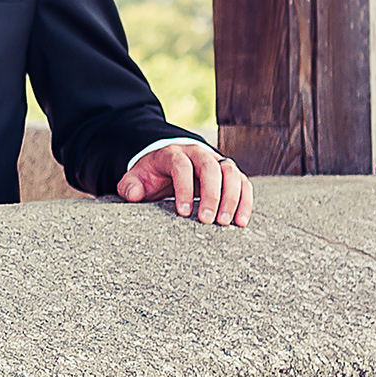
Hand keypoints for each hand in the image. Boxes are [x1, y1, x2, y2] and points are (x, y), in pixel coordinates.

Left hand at [119, 142, 250, 226]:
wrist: (167, 161)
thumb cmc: (152, 174)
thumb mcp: (136, 178)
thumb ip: (130, 185)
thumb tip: (134, 194)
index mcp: (173, 153)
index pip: (181, 166)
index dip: (184, 188)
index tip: (183, 212)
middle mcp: (198, 153)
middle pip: (210, 167)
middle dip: (211, 194)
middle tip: (207, 221)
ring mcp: (216, 161)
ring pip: (231, 173)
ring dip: (232, 198)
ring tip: (226, 223)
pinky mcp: (229, 173)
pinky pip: (243, 183)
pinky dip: (245, 200)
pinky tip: (241, 221)